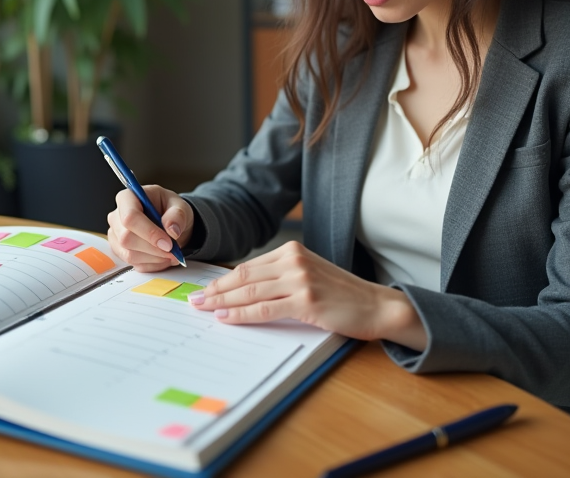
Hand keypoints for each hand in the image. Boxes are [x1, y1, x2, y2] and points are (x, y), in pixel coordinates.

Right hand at [106, 185, 193, 271]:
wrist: (169, 223)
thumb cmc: (170, 209)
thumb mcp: (180, 206)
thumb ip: (177, 215)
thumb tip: (171, 230)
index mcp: (128, 198)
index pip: (130, 217)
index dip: (149, 232)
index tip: (168, 243)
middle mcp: (117, 217)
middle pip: (126, 238)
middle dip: (153, 248)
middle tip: (174, 250)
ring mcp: (116, 236)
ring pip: (129, 254)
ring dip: (155, 258)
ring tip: (172, 253)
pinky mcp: (120, 251)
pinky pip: (134, 264)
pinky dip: (153, 264)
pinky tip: (164, 257)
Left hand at [187, 241, 426, 347]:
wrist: (376, 305)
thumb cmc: (341, 295)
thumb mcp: (308, 275)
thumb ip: (280, 277)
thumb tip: (242, 291)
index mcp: (292, 250)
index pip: (248, 267)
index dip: (222, 280)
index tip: (203, 289)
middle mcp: (293, 260)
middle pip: (243, 277)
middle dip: (215, 290)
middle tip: (193, 301)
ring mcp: (300, 279)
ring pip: (249, 292)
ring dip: (221, 302)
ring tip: (203, 310)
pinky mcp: (306, 300)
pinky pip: (264, 309)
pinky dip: (241, 314)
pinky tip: (226, 318)